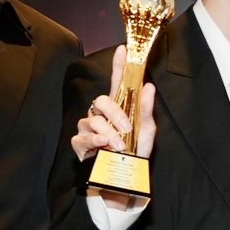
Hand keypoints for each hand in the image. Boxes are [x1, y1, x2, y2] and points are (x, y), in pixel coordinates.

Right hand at [71, 45, 156, 161]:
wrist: (124, 180)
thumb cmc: (135, 152)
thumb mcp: (146, 131)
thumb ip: (146, 109)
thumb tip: (149, 87)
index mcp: (118, 107)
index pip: (117, 82)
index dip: (119, 65)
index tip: (123, 49)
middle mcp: (100, 114)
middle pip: (101, 100)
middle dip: (115, 113)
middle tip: (128, 129)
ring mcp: (88, 128)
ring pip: (93, 120)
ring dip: (109, 132)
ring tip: (120, 146)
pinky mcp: (80, 144)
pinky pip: (83, 137)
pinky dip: (95, 140)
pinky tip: (104, 145)